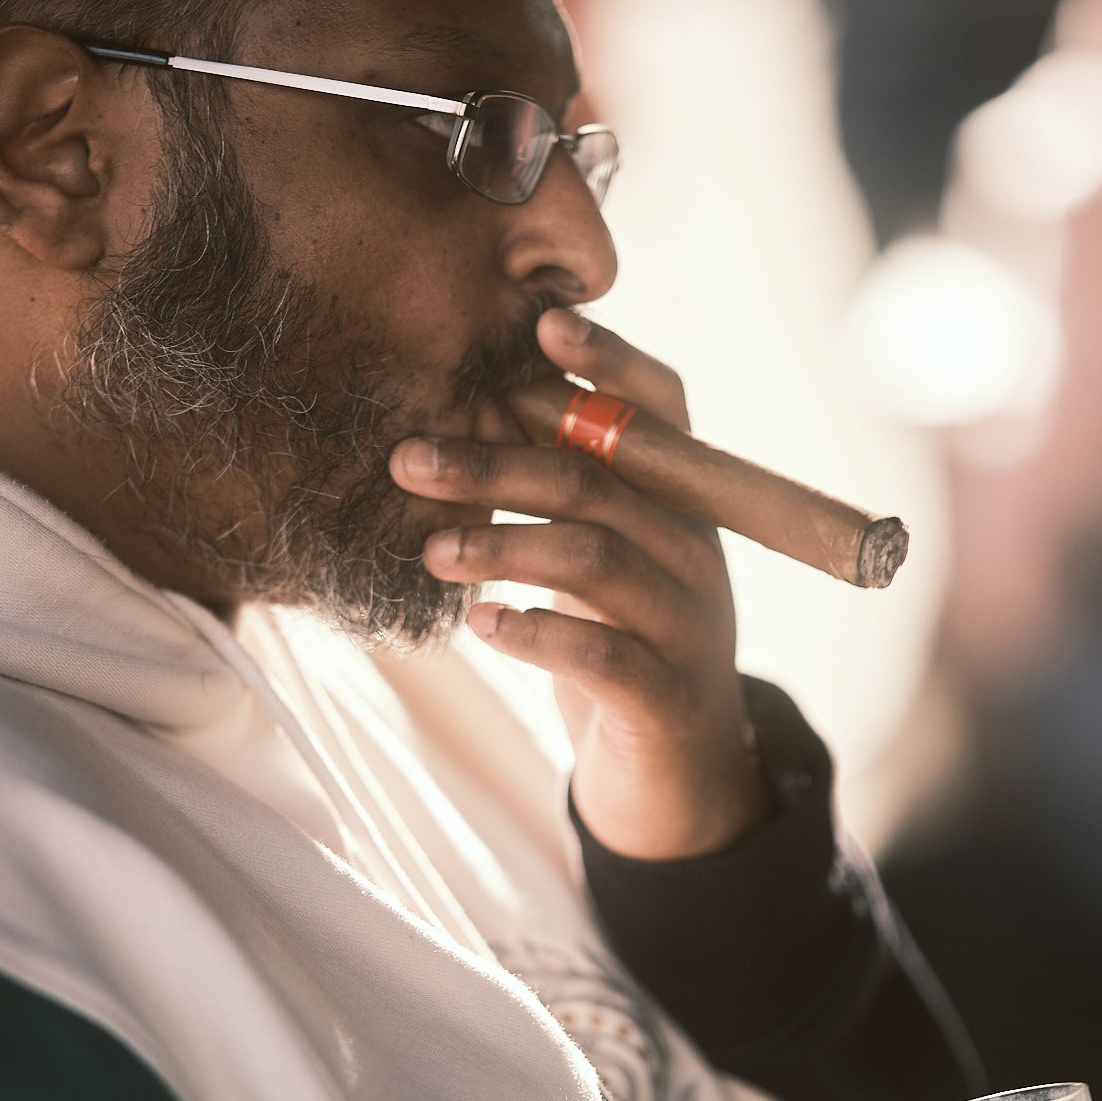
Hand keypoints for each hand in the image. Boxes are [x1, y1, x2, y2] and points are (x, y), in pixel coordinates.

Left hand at [390, 307, 771, 859]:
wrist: (681, 774)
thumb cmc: (621, 643)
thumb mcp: (599, 559)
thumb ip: (560, 491)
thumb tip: (469, 403)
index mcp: (682, 502)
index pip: (661, 407)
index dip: (608, 362)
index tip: (539, 326)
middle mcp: (696, 550)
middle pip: (596, 480)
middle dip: (493, 464)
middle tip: (405, 460)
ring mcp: (690, 623)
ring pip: (596, 557)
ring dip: (501, 545)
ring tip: (430, 551)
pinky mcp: (665, 695)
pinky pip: (599, 652)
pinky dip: (532, 632)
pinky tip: (479, 626)